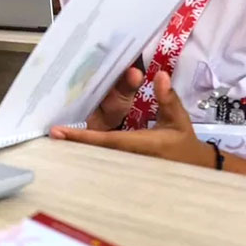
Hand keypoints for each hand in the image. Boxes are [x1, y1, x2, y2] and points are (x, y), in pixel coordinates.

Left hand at [51, 71, 214, 166]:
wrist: (192, 167)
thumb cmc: (183, 141)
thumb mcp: (177, 118)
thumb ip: (167, 98)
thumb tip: (159, 75)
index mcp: (144, 145)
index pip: (109, 140)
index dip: (84, 137)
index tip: (60, 132)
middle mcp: (131, 159)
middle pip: (97, 151)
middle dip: (75, 143)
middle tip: (52, 135)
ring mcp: (126, 168)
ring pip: (97, 159)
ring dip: (77, 149)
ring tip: (55, 139)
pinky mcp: (122, 170)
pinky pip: (102, 162)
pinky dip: (86, 154)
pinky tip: (68, 148)